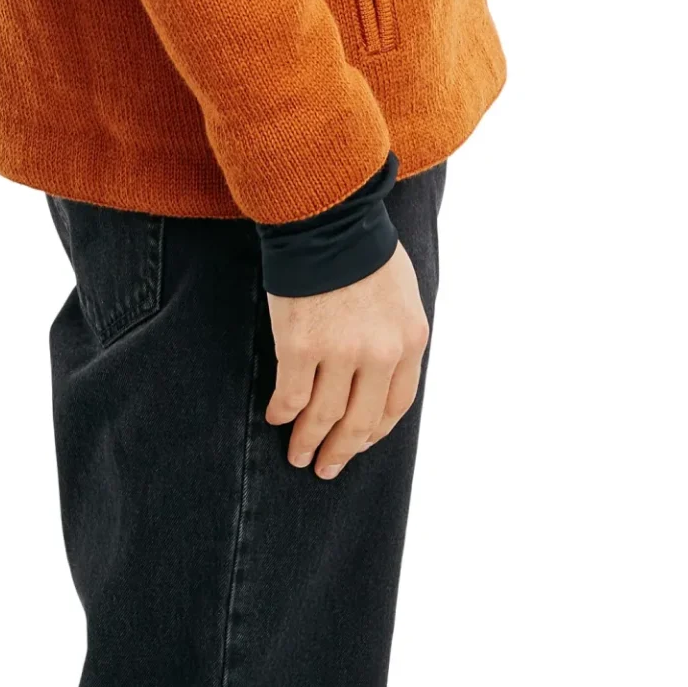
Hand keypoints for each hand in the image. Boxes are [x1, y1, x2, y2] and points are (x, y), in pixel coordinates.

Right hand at [264, 239, 428, 477]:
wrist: (327, 219)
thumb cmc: (364, 250)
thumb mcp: (402, 295)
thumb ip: (396, 336)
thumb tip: (380, 376)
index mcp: (410, 340)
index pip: (395, 406)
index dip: (374, 432)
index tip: (359, 443)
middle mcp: (380, 354)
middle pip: (361, 421)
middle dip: (342, 450)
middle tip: (326, 467)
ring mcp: (340, 353)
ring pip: (324, 416)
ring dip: (308, 441)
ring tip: (297, 455)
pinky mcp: (301, 347)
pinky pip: (291, 395)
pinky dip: (283, 412)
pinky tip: (277, 417)